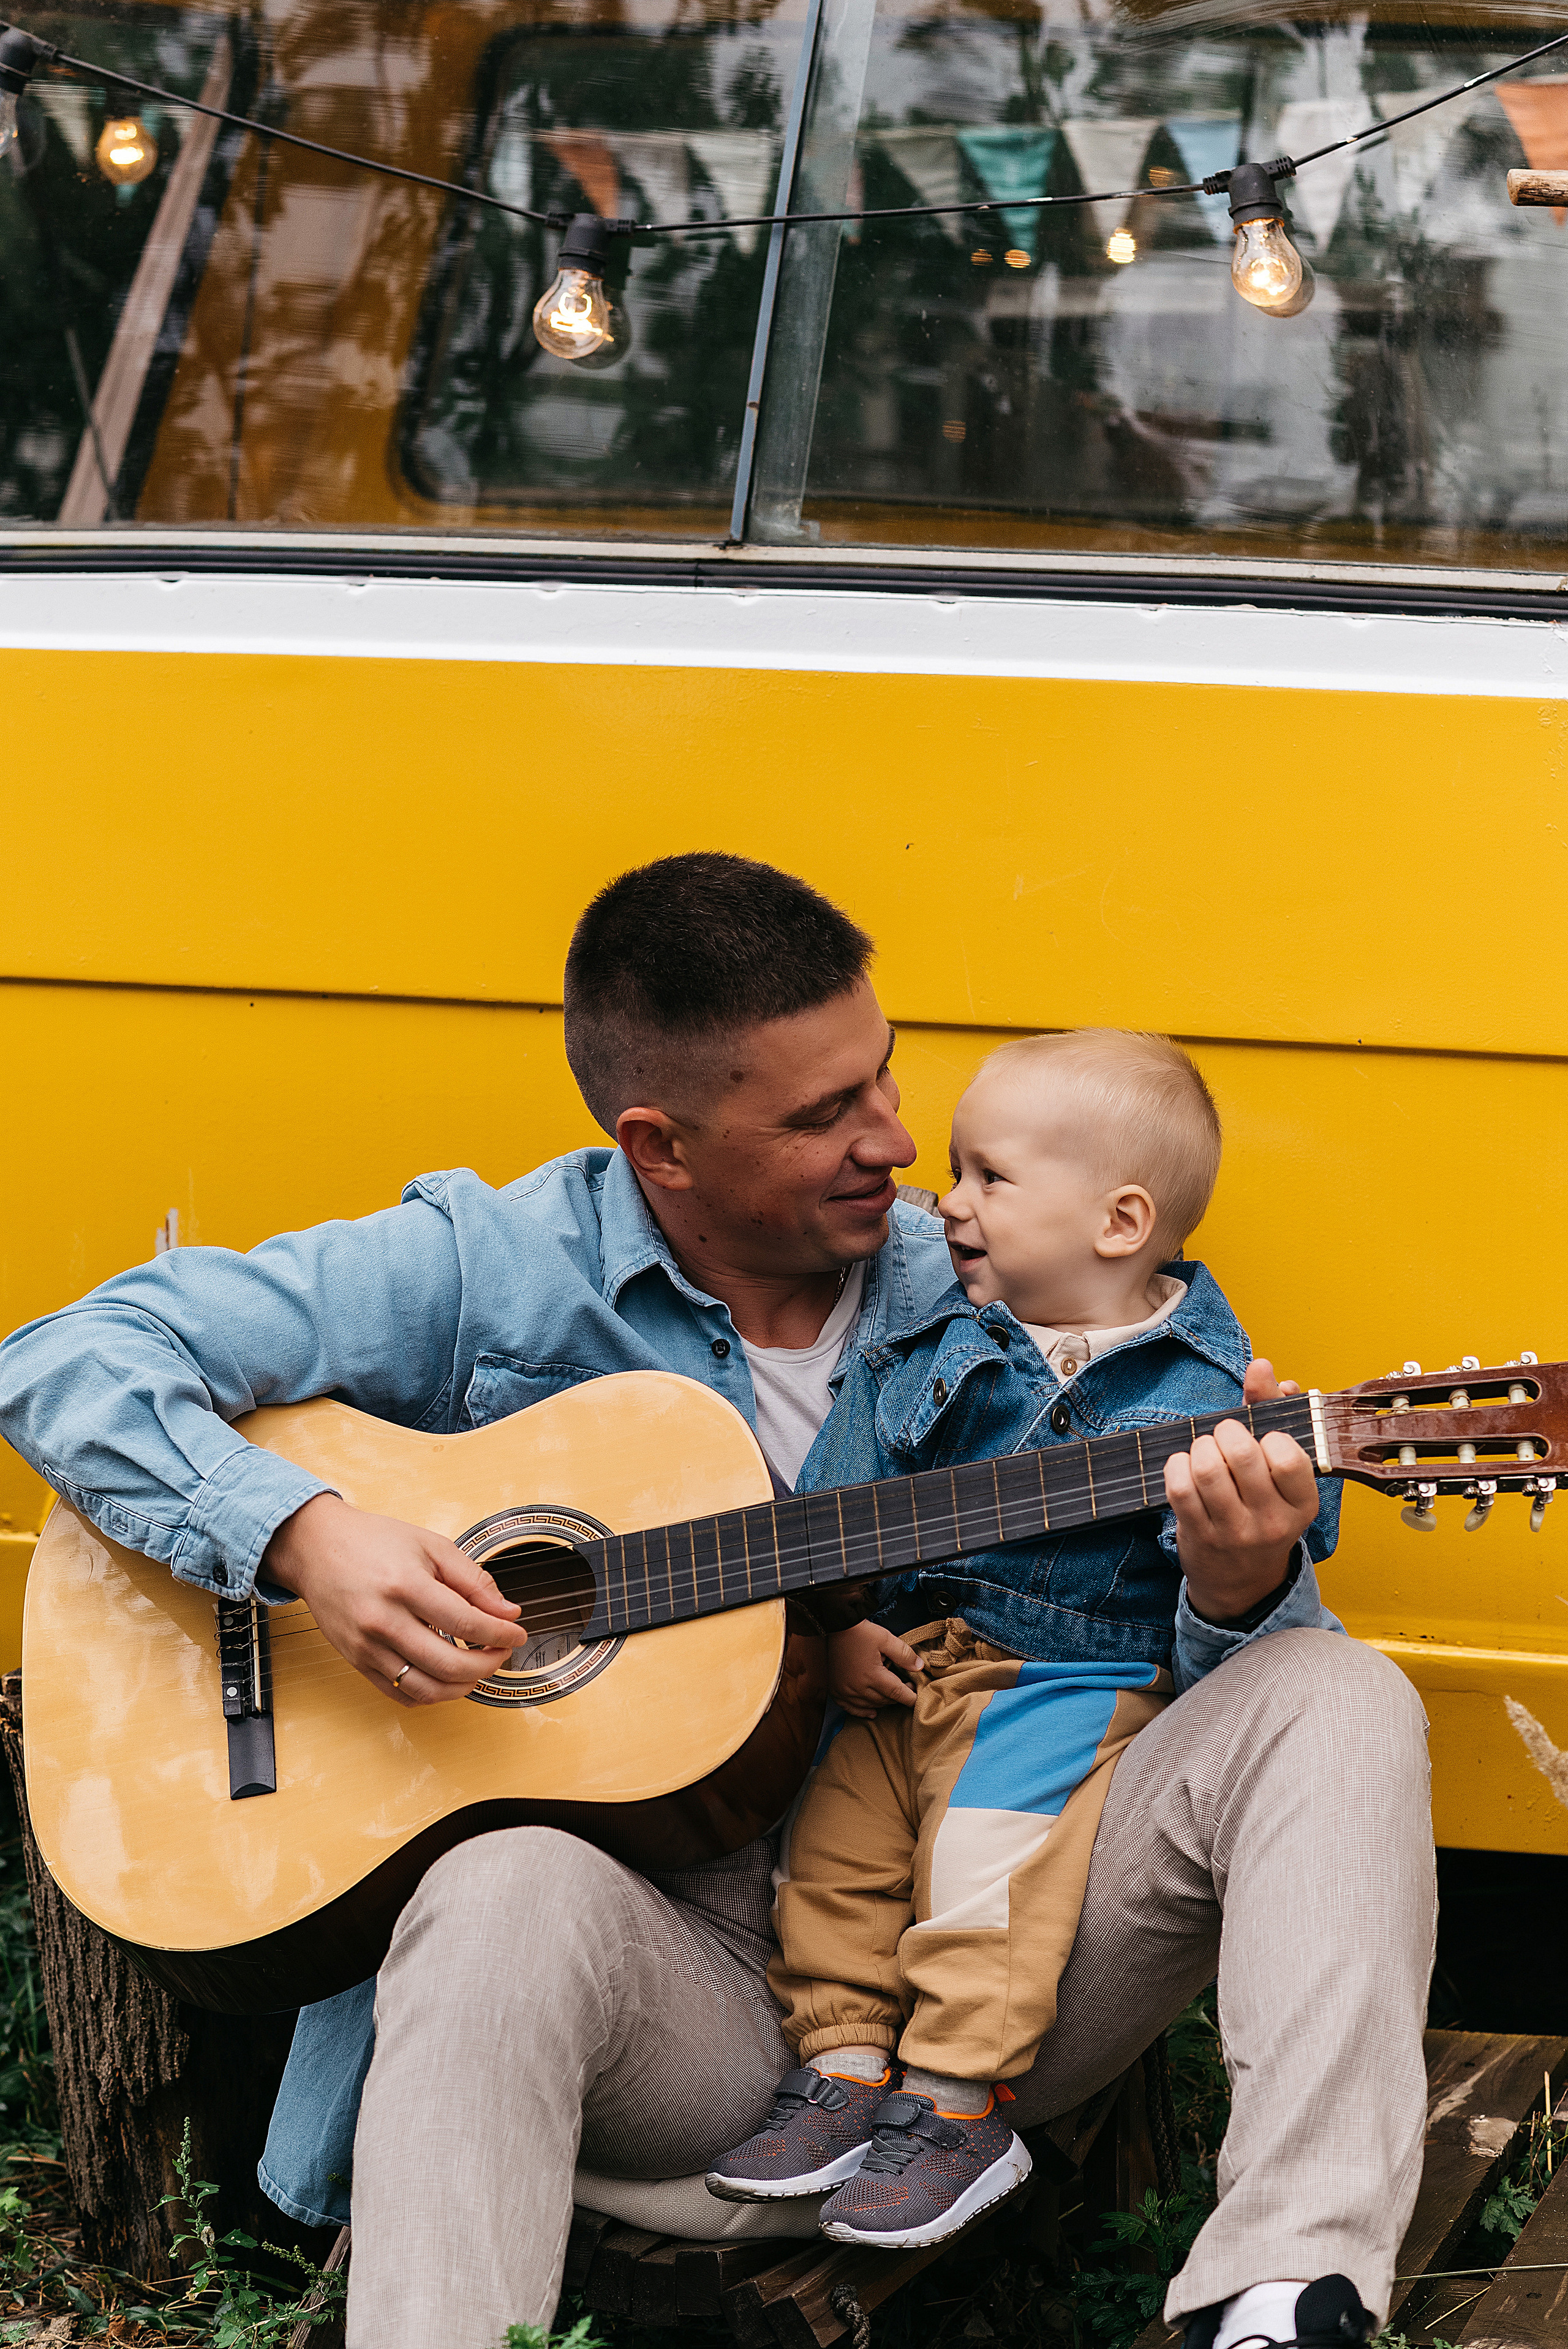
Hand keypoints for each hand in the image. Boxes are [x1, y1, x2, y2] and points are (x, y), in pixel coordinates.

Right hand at [265, 1493, 522, 1706]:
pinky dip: (431, 1694)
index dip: (501, 1634)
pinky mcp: (356, 1661)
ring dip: (463, 1686)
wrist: (317, 1548)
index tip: (517, 1633)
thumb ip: (473, 1580)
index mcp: (405, 1585)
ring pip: (427, 1689)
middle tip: (501, 1652)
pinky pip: (400, 1694)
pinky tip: (447, 1677)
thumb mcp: (431, 1546)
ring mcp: (366, 1646)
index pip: (467, 1624)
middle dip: (488, 1664)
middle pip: (450, 1664)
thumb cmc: (373, 1542)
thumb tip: (508, 1612)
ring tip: (478, 1667)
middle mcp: (383, 1620)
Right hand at [829, 1619, 925, 1718]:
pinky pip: (850, 1708)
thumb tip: (919, 1667)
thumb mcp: (885, 1638)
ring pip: (869, 1705)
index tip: (917, 1697)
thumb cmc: (860, 1632)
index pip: (896, 1693)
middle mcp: (858, 1687)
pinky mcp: (835, 1689)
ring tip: (891, 1697)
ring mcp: (845, 1690)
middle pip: (884, 1700)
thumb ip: (903, 1654)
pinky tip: (871, 1712)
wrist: (835, 1626)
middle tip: (905, 1688)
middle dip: (897, 1697)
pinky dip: (862, 1711)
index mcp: (872, 1675)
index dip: (909, 1697)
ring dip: (882, 1703)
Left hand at [1163, 1359, 1317, 1625]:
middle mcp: (1272, 1522)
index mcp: (1302, 1503)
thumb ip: (1272, 1410)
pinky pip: (1179, 1487)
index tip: (1261, 1439)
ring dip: (1199, 1448)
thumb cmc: (1262, 1508)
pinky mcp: (1199, 1536)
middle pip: (1242, 1454)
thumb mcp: (1279, 1469)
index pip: (1287, 1455)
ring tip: (1204, 1451)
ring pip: (1207, 1469)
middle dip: (1226, 1432)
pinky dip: (1176, 1466)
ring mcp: (1234, 1532)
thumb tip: (1263, 1367)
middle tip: (1224, 1437)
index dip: (1268, 1436)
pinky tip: (1185, 1468)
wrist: (1242, 1580)